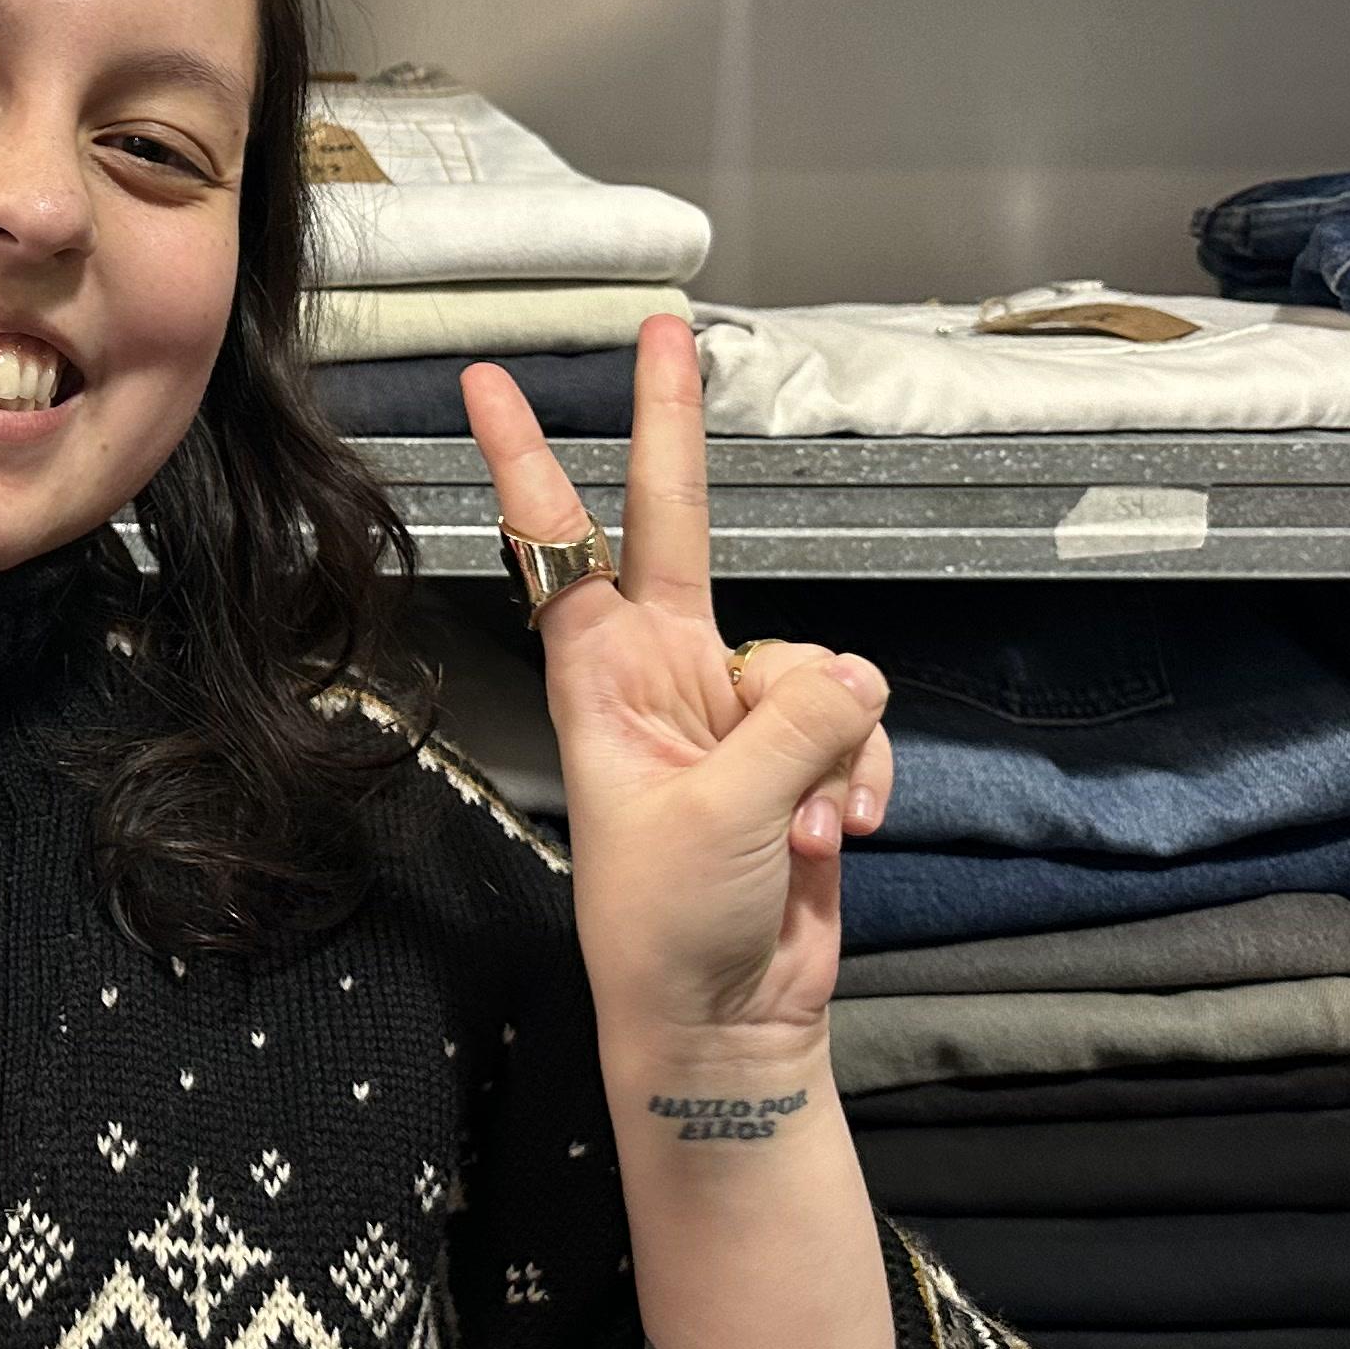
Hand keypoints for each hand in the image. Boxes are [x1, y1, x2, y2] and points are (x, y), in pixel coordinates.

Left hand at [460, 320, 892, 1051]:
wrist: (724, 1017)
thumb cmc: (672, 925)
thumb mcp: (718, 816)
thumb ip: (791, 726)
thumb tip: (850, 674)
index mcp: (603, 678)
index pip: (559, 548)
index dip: (529, 463)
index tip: (487, 388)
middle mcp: (665, 672)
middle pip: (678, 525)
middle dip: (673, 430)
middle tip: (667, 331)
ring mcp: (737, 708)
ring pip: (815, 661)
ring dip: (827, 751)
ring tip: (796, 831)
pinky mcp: (802, 751)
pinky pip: (859, 722)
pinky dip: (862, 781)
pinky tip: (837, 839)